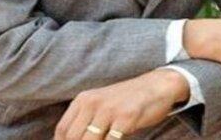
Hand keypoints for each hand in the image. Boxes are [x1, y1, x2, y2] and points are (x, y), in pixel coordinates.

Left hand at [53, 68, 188, 139]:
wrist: (157, 85)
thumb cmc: (127, 100)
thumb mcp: (101, 104)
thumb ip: (86, 120)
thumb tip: (72, 139)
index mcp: (83, 99)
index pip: (63, 130)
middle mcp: (93, 102)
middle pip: (73, 138)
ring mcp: (109, 110)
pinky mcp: (126, 118)